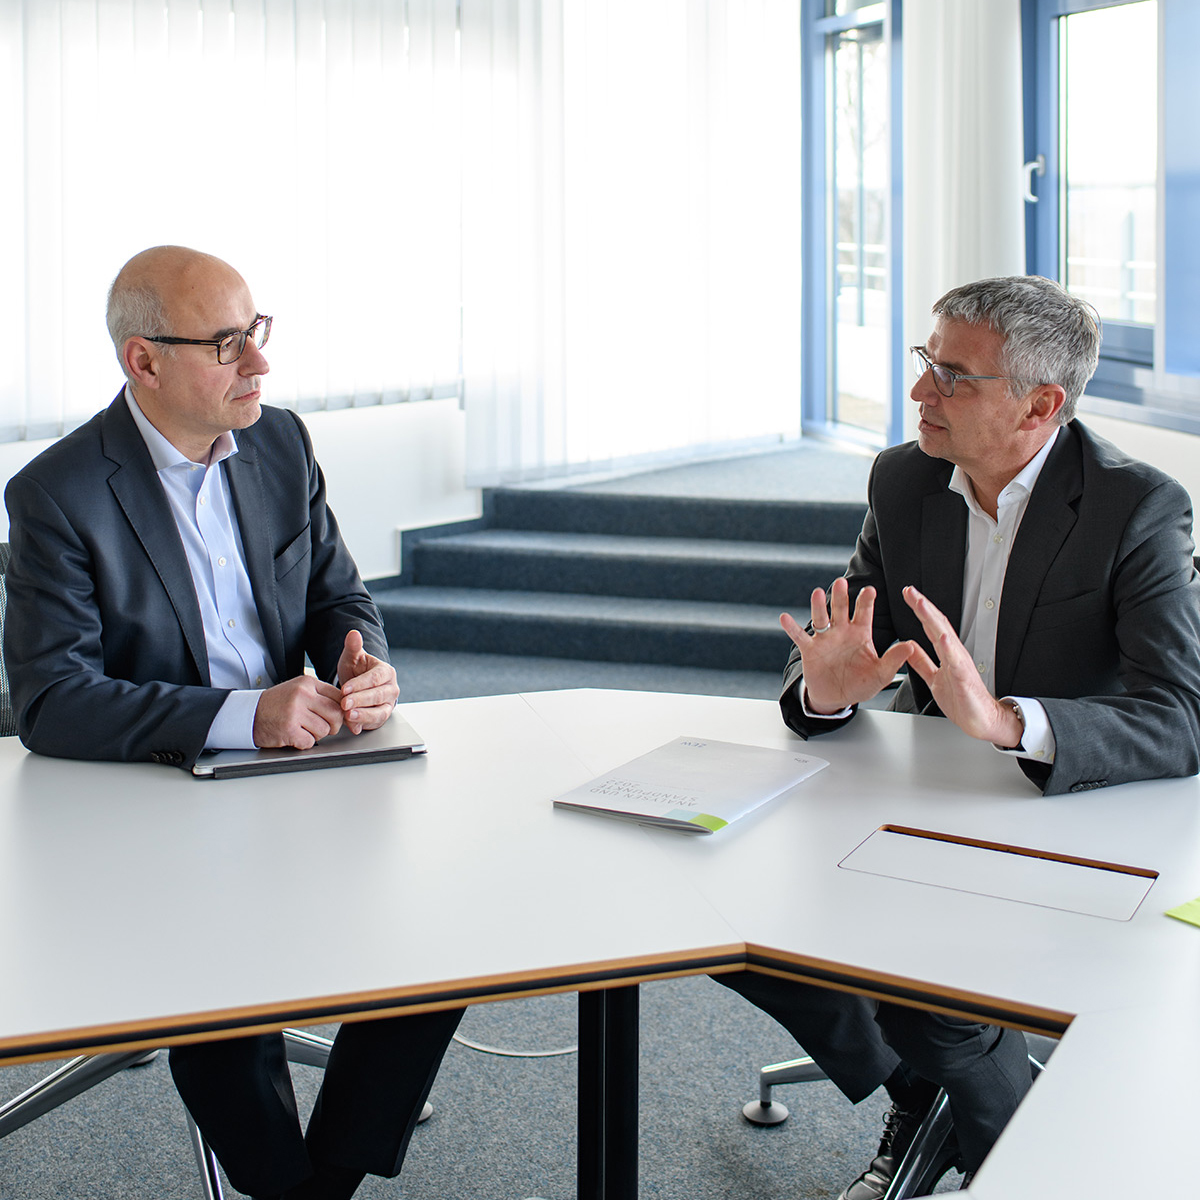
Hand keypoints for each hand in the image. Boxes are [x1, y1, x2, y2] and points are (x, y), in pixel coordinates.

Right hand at [253, 676, 344, 748]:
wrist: (249, 713)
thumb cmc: (276, 704)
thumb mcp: (298, 691)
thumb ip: (320, 696)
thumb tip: (346, 711)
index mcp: (308, 683)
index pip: (339, 697)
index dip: (342, 711)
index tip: (338, 718)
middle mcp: (303, 695)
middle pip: (336, 714)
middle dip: (333, 725)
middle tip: (322, 727)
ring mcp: (295, 711)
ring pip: (325, 730)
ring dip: (316, 735)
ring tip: (303, 729)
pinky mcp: (289, 729)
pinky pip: (310, 741)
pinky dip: (304, 743)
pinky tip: (294, 735)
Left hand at [336, 629, 399, 734]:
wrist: (358, 685)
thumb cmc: (356, 670)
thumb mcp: (352, 657)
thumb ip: (353, 646)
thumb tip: (353, 633)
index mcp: (386, 672)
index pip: (375, 678)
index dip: (360, 684)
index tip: (345, 689)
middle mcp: (391, 688)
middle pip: (378, 695)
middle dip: (360, 700)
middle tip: (345, 703)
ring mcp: (388, 704)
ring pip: (379, 711)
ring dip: (364, 715)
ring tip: (349, 716)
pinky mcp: (382, 716)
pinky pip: (375, 722)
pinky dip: (363, 725)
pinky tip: (353, 726)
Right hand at [782, 577, 915, 713]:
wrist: (837, 696)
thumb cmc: (861, 683)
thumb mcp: (881, 674)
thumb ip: (894, 659)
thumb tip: (912, 646)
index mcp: (861, 633)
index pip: (864, 612)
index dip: (866, 601)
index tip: (870, 590)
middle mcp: (841, 631)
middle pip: (841, 609)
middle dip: (841, 596)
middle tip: (841, 582)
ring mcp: (825, 638)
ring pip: (821, 618)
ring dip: (818, 606)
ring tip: (818, 593)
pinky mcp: (810, 649)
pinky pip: (799, 636)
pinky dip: (791, 627)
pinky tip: (784, 618)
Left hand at [902, 586, 1023, 745]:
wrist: (980, 719)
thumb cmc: (962, 699)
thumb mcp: (934, 678)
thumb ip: (922, 662)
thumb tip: (910, 647)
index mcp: (946, 653)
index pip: (931, 626)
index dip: (919, 610)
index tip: (908, 594)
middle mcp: (954, 654)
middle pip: (937, 625)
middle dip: (923, 607)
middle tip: (910, 591)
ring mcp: (960, 664)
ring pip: (945, 637)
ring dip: (933, 620)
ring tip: (921, 605)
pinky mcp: (964, 678)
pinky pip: (956, 661)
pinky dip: (949, 647)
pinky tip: (942, 636)